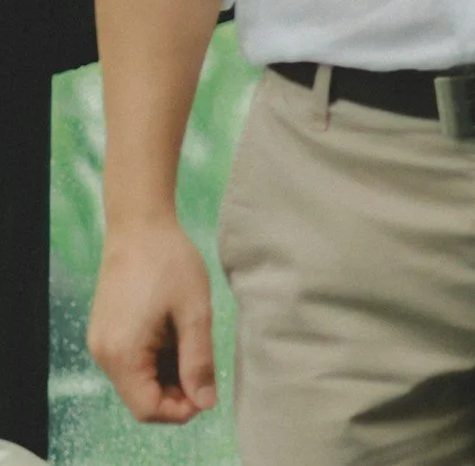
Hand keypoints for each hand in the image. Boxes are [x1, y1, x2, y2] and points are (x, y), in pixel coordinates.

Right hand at [88, 216, 217, 423]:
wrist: (140, 227)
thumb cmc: (170, 263)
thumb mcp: (195, 313)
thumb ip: (199, 361)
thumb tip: (206, 402)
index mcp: (122, 354)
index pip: (147, 409)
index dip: (180, 410)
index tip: (209, 394)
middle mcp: (104, 355)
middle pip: (142, 398)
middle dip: (178, 393)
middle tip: (208, 369)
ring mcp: (103, 344)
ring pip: (139, 380)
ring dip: (170, 375)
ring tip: (196, 344)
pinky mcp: (108, 333)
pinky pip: (134, 362)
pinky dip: (159, 360)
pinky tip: (181, 336)